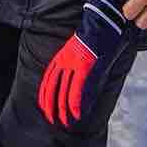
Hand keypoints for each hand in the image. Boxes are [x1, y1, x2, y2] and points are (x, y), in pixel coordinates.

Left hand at [39, 0, 139, 128]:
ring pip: (63, 90)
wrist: (103, 25)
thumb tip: (75, 80)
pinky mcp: (84, 66)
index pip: (48, 79)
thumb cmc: (94, 39)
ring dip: (62, 109)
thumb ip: (74, 65)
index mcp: (61, 57)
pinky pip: (77, 88)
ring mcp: (73, 64)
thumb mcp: (78, 51)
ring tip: (62, 122)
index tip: (44, 107)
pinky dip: (75, 102)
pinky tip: (75, 114)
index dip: (45, 94)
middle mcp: (63, 61)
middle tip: (51, 120)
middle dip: (50, 105)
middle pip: (52, 87)